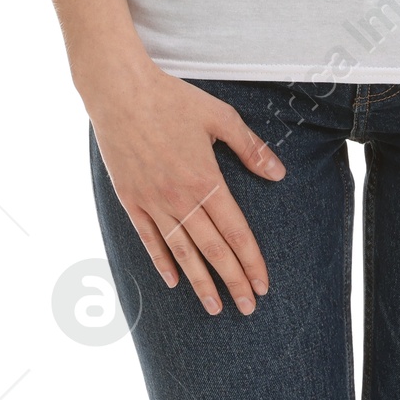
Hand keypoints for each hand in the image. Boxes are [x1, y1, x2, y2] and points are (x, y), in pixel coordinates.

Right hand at [83, 59, 285, 316]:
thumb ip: (250, 149)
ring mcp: (153, 202)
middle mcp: (180, 198)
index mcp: (206, 179)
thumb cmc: (172, 99)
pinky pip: (149, 239)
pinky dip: (162, 262)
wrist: (121, 92)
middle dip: (232, 282)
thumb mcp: (220, 117)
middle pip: (212, 250)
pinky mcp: (131, 199)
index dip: (251, 262)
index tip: (262, 285)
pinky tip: (173, 280)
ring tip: (214, 307)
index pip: (236, 232)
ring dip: (200, 282)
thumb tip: (279, 174)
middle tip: (247, 308)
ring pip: (182, 252)